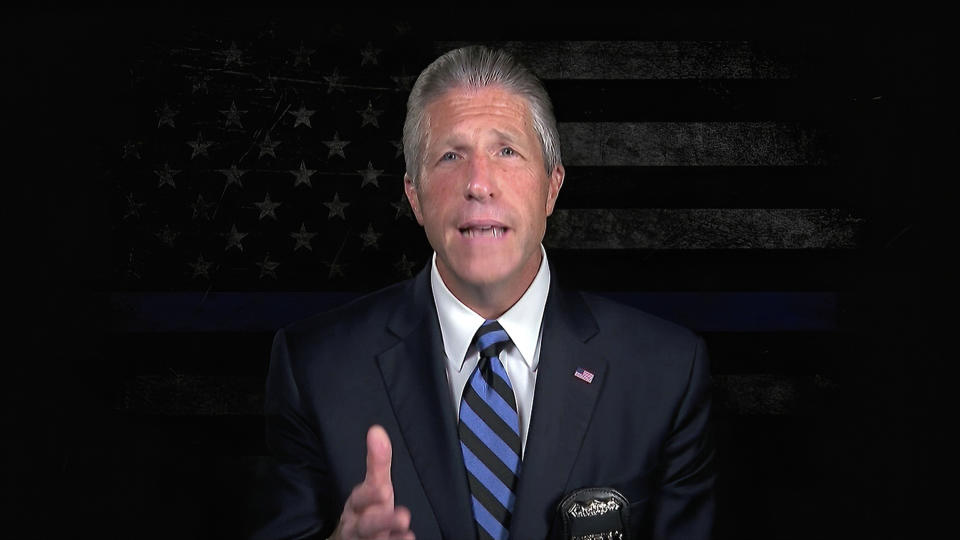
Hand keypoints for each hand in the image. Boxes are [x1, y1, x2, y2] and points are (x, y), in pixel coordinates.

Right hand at [330, 425, 414, 539]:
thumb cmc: (366, 510)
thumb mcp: (373, 486)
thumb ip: (377, 462)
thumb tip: (377, 430)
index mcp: (357, 507)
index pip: (359, 499)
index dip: (369, 495)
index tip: (384, 489)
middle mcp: (358, 526)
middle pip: (366, 526)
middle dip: (382, 520)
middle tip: (402, 515)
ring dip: (391, 535)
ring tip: (408, 530)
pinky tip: (409, 538)